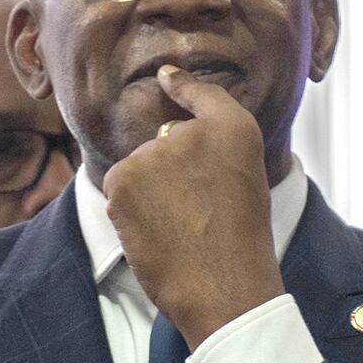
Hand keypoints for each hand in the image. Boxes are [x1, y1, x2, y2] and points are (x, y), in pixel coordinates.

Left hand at [101, 66, 284, 346]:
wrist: (226, 285)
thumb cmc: (240, 242)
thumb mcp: (245, 180)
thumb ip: (212, 144)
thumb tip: (165, 100)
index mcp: (236, 128)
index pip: (202, 94)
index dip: (180, 84)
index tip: (166, 77)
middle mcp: (194, 130)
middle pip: (163, 143)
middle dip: (167, 175)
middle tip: (194, 214)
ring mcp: (157, 151)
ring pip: (138, 168)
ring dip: (147, 195)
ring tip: (177, 227)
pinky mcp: (124, 177)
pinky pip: (117, 188)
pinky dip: (128, 211)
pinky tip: (155, 233)